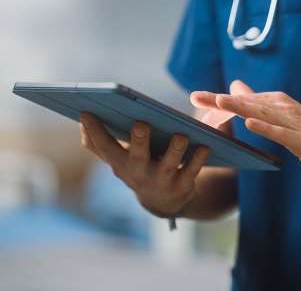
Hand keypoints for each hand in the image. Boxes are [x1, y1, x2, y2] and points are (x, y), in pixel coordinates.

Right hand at [79, 113, 209, 215]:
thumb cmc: (139, 168)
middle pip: (137, 156)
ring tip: (181, 135)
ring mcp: (161, 180)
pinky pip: (192, 171)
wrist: (164, 202)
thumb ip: (98, 143)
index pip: (103, 147)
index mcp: (120, 163)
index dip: (94, 131)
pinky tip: (205, 146)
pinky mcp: (183, 185)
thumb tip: (82, 120)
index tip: (87, 112)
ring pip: (169, 164)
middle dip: (138, 141)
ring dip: (175, 149)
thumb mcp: (117, 159)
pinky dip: (199, 159)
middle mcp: (139, 173)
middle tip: (141, 124)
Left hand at [197, 83, 300, 178]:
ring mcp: (292, 123)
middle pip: (247, 104)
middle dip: (221, 101)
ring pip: (262, 114)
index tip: (195, 97)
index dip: (218, 100)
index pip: (242, 101)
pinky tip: (250, 124)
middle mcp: (282, 109)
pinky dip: (265, 127)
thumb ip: (258, 103)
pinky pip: (281, 133)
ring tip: (219, 102)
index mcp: (276, 104)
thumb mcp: (281, 116)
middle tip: (196, 96)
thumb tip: (236, 87)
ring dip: (240, 107)